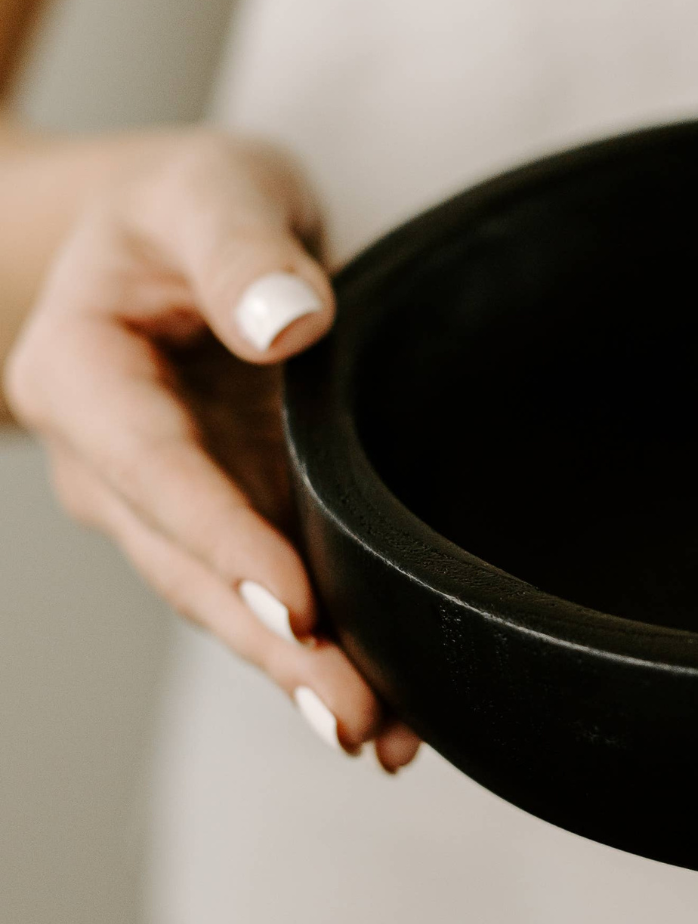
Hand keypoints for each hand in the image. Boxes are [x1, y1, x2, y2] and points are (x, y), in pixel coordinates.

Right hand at [3, 130, 420, 769]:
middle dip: (274, 644)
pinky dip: (321, 644)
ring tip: (382, 732)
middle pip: (190, 566)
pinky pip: (264, 587)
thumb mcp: (212, 190)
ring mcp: (162, 499)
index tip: (302, 604)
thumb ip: (243, 251)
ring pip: (226, 597)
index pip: (156, 473)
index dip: (228, 543)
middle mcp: (108, 457)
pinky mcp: (221, 514)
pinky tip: (390, 707)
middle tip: (356, 717)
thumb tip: (288, 325)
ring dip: (300, 667)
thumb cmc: (184, 203)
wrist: (161, 229)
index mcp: (80, 373)